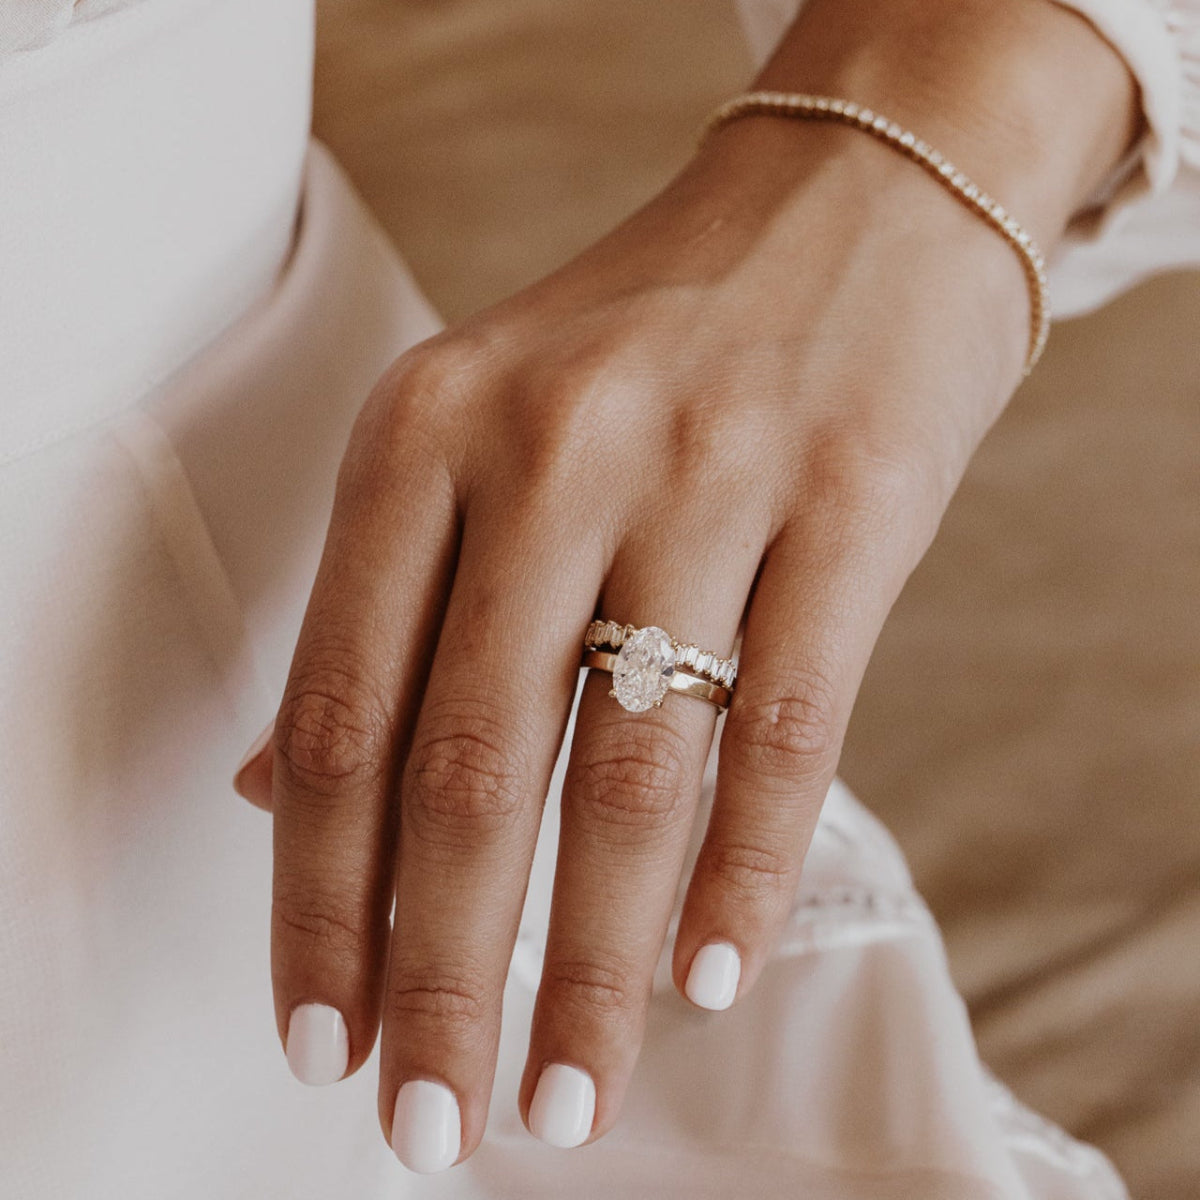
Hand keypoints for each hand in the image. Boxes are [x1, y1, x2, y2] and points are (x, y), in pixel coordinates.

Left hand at [235, 111, 1035, 1169]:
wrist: (848, 207)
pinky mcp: (852, 504)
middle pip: (469, 767)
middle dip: (443, 975)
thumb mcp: (478, 430)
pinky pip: (784, 728)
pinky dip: (739, 872)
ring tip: (573, 1091)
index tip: (321, 1036)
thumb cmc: (648, 344)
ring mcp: (707, 472)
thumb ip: (386, 610)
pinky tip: (705, 976)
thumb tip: (282, 795)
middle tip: (434, 1116)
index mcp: (423, 432)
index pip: (343, 711)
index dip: (320, 899)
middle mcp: (549, 450)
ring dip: (591, 963)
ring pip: (628, 772)